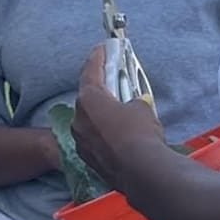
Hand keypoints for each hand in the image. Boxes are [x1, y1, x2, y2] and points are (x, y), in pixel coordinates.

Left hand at [72, 47, 166, 191]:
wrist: (141, 171)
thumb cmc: (140, 133)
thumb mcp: (141, 107)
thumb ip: (131, 101)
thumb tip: (132, 106)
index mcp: (88, 100)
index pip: (90, 72)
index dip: (97, 57)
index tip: (102, 48)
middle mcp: (78, 119)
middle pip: (87, 99)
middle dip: (100, 91)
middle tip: (112, 83)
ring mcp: (80, 142)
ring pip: (89, 122)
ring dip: (101, 116)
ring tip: (118, 114)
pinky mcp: (88, 160)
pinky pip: (94, 140)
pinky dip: (103, 135)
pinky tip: (118, 137)